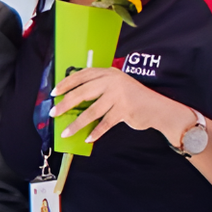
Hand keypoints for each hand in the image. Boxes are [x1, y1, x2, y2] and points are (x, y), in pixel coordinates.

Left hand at [51, 65, 200, 149]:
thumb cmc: (133, 99)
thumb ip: (99, 88)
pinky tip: (88, 138)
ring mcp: (118, 95)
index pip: (82, 75)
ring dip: (77, 124)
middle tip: (54, 112)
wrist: (156, 108)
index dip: (67, 83)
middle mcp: (112, 81)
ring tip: (67, 132)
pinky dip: (96, 132)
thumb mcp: (116, 86)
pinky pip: (105, 123)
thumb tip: (73, 101)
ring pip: (91, 111)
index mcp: (108, 73)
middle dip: (66, 104)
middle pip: (83, 93)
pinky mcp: (124, 109)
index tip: (55, 93)